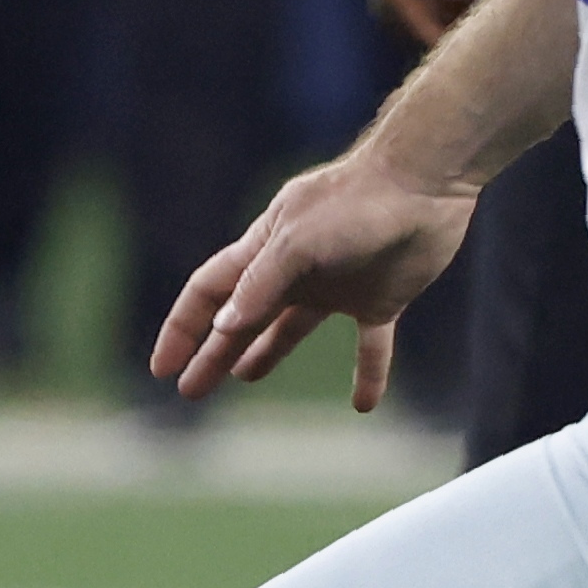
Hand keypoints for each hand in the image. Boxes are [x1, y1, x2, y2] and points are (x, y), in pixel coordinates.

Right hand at [151, 144, 482, 409]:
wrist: (424, 182)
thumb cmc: (356, 204)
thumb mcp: (298, 242)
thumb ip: (260, 284)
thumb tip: (222, 328)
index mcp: (265, 250)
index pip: (209, 293)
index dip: (182, 330)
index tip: (163, 368)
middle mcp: (295, 270)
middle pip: (242, 319)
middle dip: (213, 354)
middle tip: (191, 391)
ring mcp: (337, 285)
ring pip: (290, 328)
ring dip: (265, 354)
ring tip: (244, 379)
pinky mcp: (381, 298)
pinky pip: (371, 346)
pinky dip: (367, 374)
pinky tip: (364, 405)